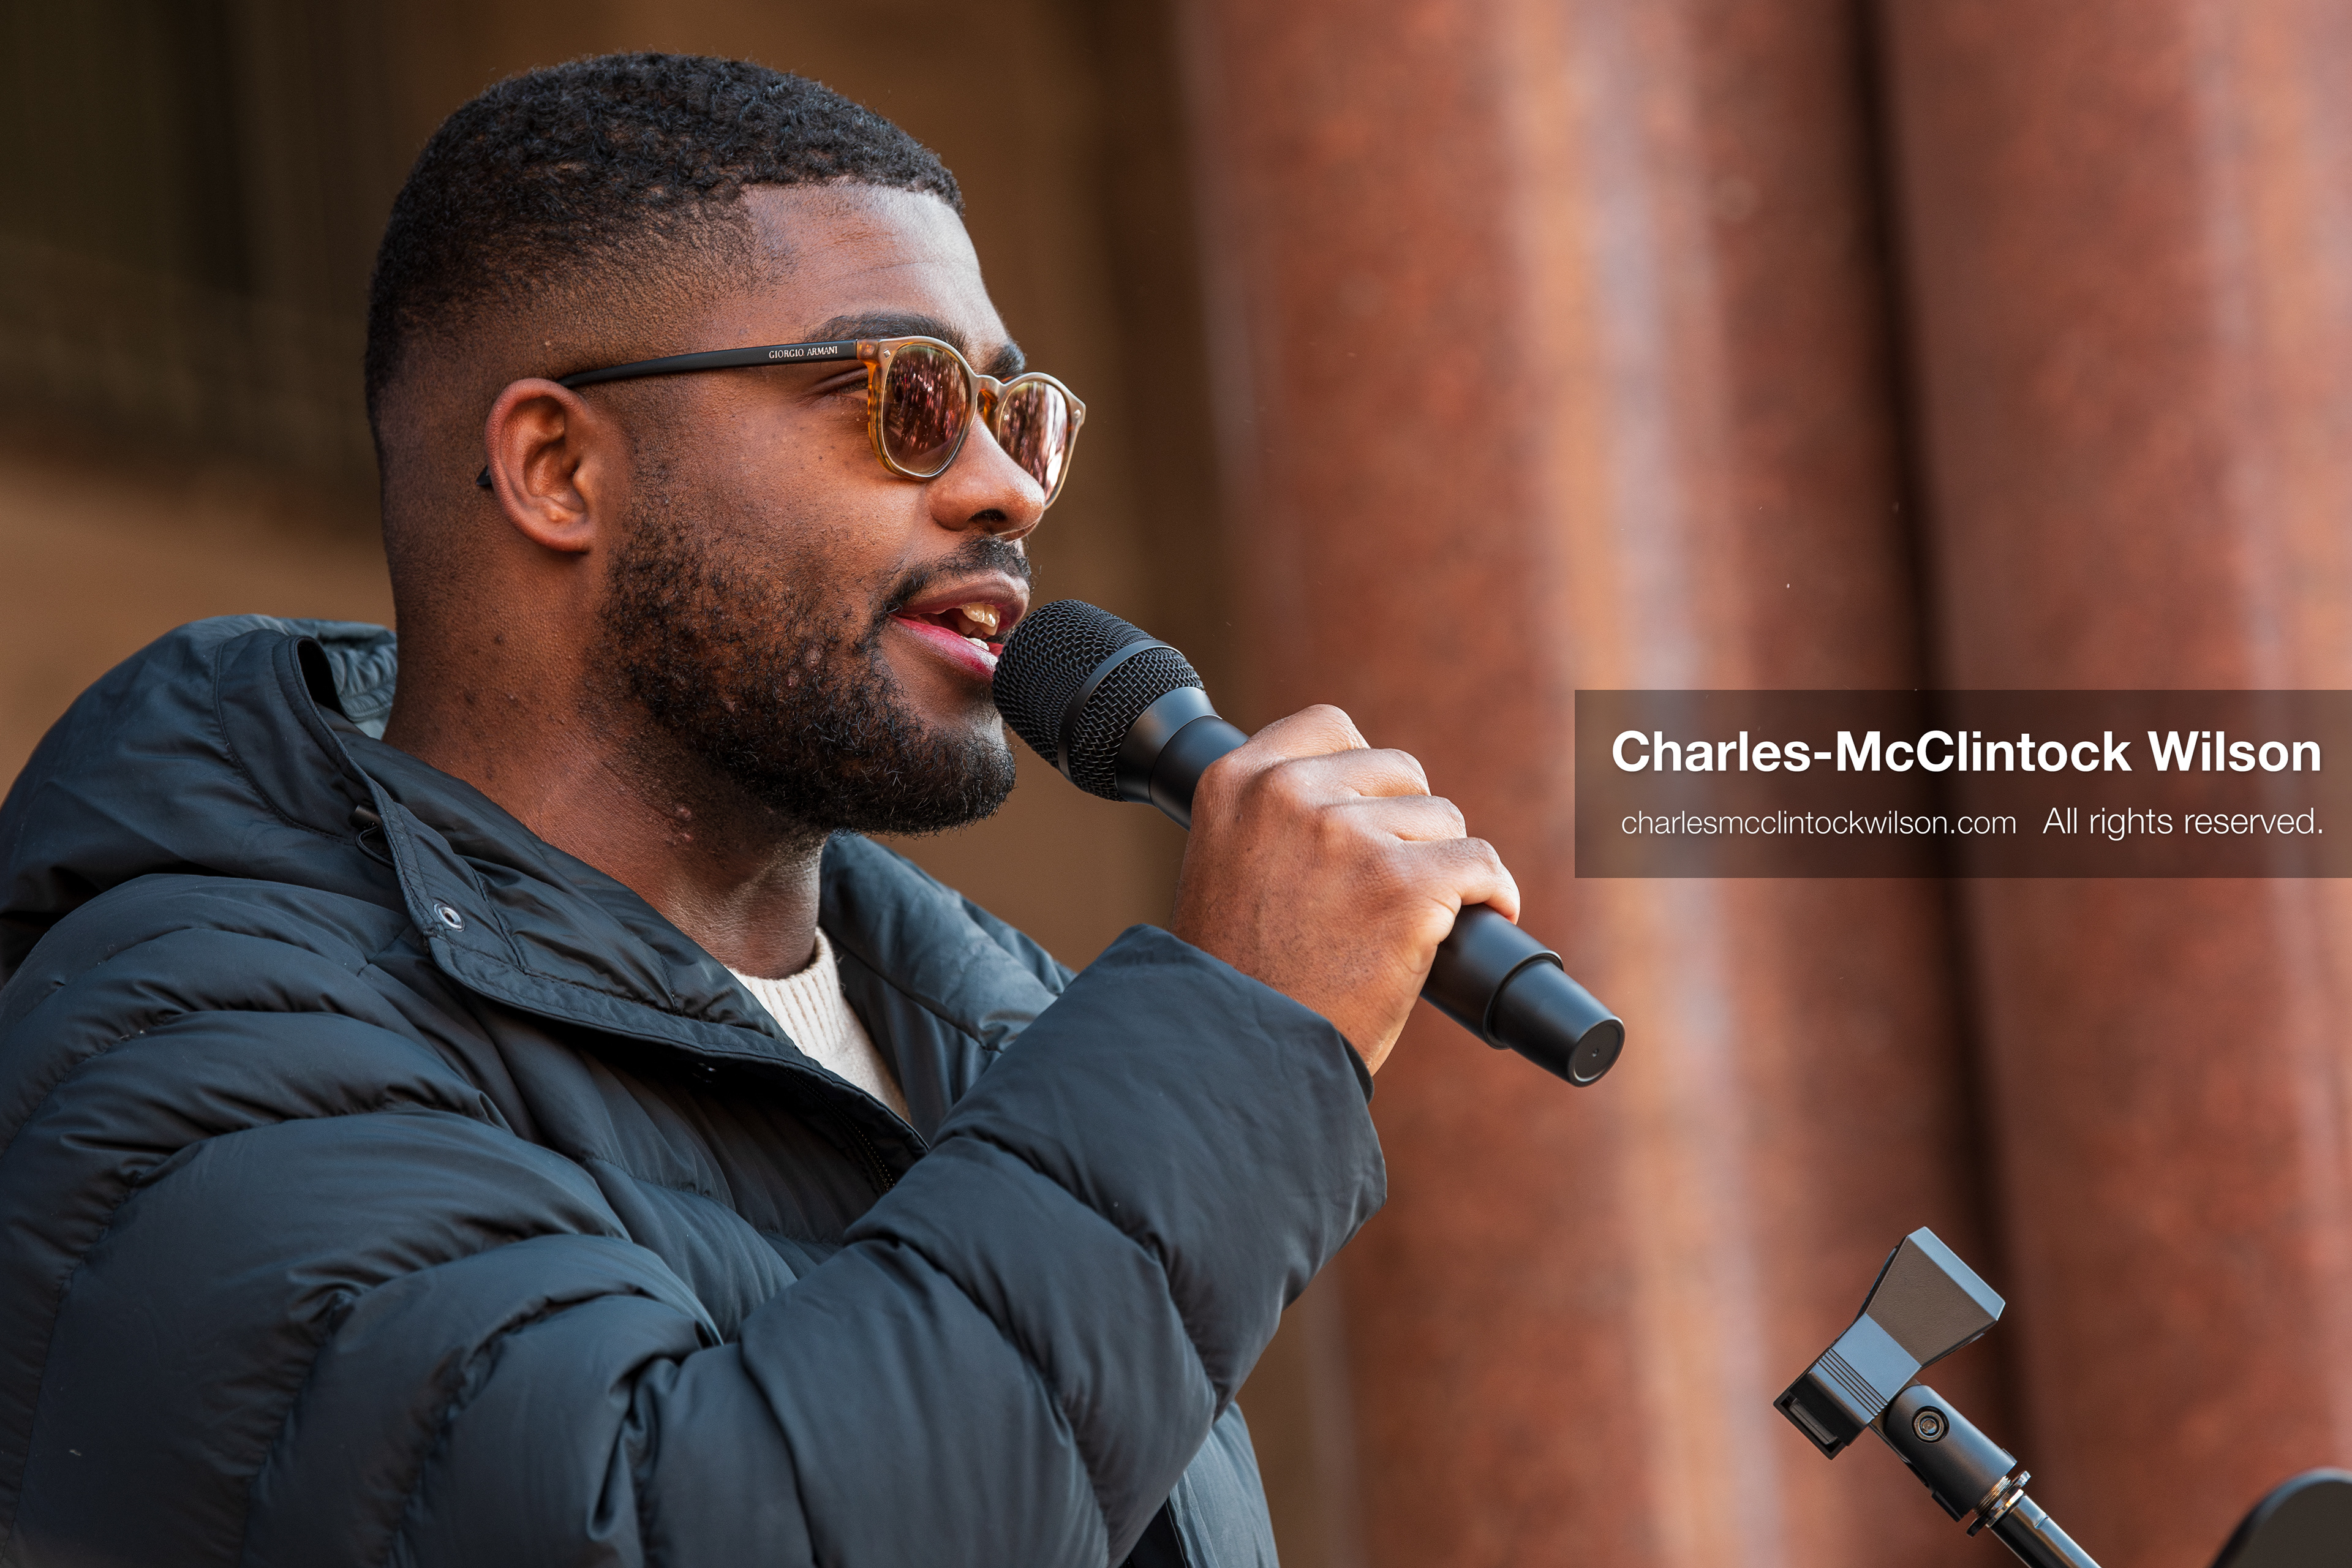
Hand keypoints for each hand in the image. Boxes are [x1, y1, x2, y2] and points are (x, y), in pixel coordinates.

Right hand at [1170, 706, 1519, 1072]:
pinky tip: (1485, 913)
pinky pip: (1480, 864)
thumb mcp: (1228, 866)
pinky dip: (1493, 892)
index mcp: (1236, 781)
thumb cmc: (1238, 975)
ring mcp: (1347, 837)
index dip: (1364, 775)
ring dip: (1441, 866)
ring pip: (1443, 821)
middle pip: (1399, 772)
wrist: (1237, 1056)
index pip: (1330, 727)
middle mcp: (1289, 794)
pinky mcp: (1404, 886)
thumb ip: (1275, 820)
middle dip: (1407, 825)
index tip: (1371, 814)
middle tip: (1389, 884)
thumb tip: (1362, 800)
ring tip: (1407, 920)